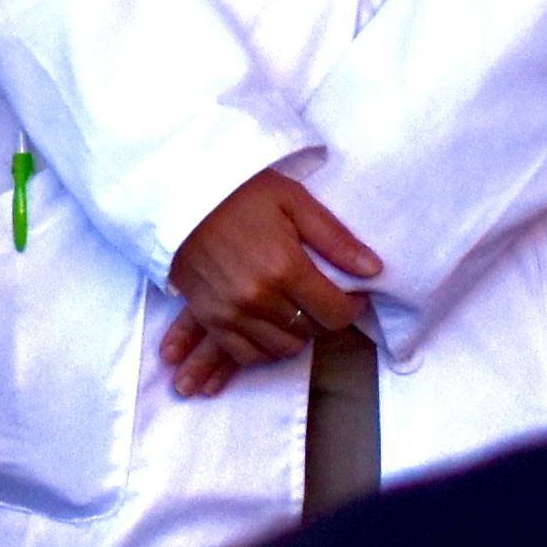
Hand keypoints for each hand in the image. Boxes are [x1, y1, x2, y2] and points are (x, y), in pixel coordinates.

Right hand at [157, 161, 382, 393]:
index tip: (349, 292)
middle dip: (323, 317)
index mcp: (284, 268)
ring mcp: (230, 311)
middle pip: (311, 332)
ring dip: (295, 334)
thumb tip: (374, 270)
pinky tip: (268, 328)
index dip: (351, 306)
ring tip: (293, 309)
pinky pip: (245, 354)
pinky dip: (263, 348)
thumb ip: (335, 238)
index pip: (336, 313)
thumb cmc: (236, 192)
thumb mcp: (291, 200)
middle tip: (318, 296)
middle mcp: (257, 297)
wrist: (172, 192)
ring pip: (282, 348)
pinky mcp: (208, 316)